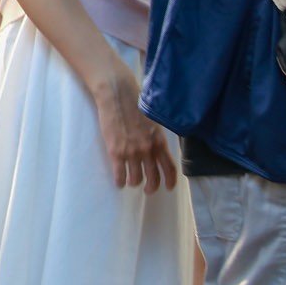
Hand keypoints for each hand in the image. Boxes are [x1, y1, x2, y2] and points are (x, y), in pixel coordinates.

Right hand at [89, 59, 176, 193]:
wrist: (116, 95)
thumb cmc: (133, 104)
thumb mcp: (152, 122)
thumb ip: (155, 138)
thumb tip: (155, 149)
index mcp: (159, 142)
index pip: (169, 168)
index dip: (169, 181)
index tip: (167, 187)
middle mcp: (147, 150)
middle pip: (153, 177)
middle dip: (151, 187)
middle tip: (147, 190)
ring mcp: (131, 152)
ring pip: (136, 178)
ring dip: (134, 183)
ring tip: (130, 182)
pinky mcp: (116, 152)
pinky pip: (120, 174)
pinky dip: (120, 181)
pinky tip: (119, 182)